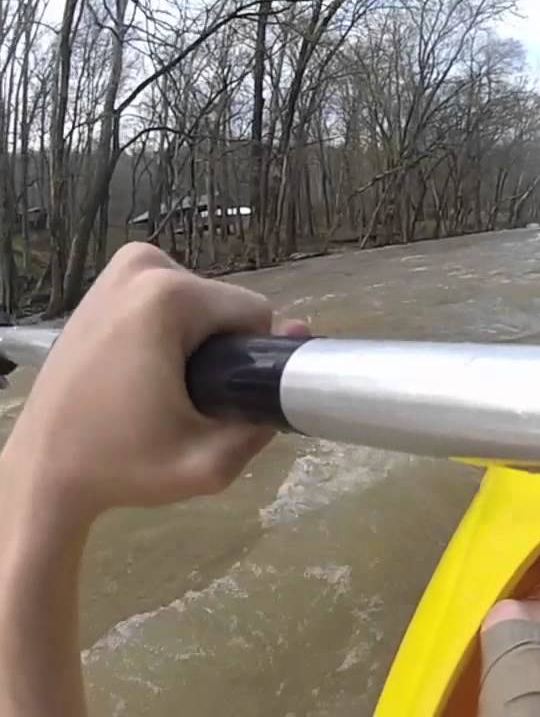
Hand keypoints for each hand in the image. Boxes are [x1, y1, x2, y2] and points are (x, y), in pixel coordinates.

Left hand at [1, 242, 307, 521]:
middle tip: (188, 400)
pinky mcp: (104, 281)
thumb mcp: (211, 464)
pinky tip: (147, 372)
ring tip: (166, 389)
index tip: (220, 398)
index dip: (252, 361)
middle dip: (223, 350)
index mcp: (169, 296)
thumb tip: (300, 339)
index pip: (256, 315)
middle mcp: (143, 265)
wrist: (43, 471)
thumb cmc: (124, 467)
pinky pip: (171, 300)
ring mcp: (118, 268)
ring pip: (202, 302)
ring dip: (200, 341)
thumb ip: (266, 417)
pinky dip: (172, 331)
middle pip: (226, 306)